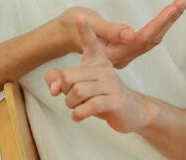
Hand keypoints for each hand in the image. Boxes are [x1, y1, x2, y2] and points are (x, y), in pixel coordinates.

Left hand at [45, 16, 157, 133]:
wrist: (132, 112)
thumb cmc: (103, 97)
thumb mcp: (79, 86)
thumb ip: (59, 81)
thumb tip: (53, 88)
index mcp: (97, 61)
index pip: (90, 42)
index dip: (84, 30)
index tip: (80, 16)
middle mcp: (105, 69)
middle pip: (69, 77)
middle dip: (65, 92)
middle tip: (73, 99)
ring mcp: (111, 84)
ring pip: (77, 92)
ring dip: (71, 104)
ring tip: (77, 107)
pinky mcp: (115, 100)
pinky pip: (89, 106)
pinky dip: (79, 114)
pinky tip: (80, 116)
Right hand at [56, 1, 185, 68]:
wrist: (61, 36)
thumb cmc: (70, 27)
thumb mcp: (87, 23)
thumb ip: (109, 30)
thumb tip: (131, 34)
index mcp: (115, 52)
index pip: (144, 37)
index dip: (161, 21)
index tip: (175, 6)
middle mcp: (123, 56)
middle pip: (152, 39)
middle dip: (169, 20)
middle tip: (184, 2)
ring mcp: (124, 54)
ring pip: (151, 39)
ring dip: (167, 22)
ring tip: (180, 5)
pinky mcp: (124, 49)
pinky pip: (146, 38)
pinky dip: (158, 25)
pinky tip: (167, 16)